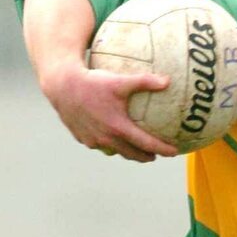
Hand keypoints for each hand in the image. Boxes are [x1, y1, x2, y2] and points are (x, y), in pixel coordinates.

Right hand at [43, 61, 177, 161]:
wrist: (61, 85)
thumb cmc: (92, 81)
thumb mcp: (120, 80)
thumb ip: (145, 82)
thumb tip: (168, 81)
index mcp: (118, 128)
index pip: (147, 144)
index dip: (163, 149)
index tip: (175, 151)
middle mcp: (106, 138)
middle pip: (133, 154)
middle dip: (146, 156)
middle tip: (155, 154)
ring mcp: (93, 141)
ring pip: (116, 151)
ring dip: (128, 152)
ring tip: (135, 148)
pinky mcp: (82, 139)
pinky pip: (100, 145)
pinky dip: (109, 144)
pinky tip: (113, 139)